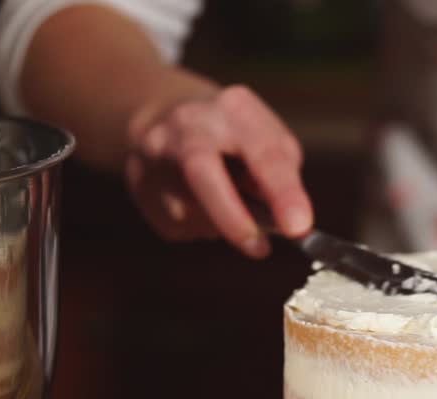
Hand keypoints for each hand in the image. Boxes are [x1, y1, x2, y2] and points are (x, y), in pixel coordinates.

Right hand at [123, 85, 312, 257]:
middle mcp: (188, 124)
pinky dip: (199, 227)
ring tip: (226, 204)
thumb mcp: (269, 141)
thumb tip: (285, 223)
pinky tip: (200, 204)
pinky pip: (176, 226)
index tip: (298, 227)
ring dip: (220, 225)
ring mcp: (155, 152)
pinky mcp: (138, 181)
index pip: (263, 152)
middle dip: (233, 218)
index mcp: (234, 109)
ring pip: (189, 212)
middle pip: (201, 172)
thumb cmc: (235, 137)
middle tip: (261, 249)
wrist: (168, 116)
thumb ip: (280, 176)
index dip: (282, 193)